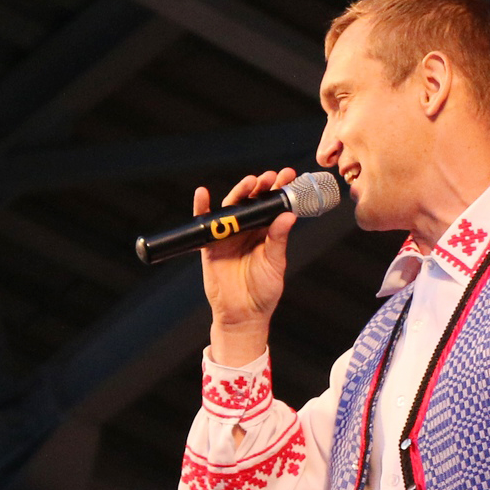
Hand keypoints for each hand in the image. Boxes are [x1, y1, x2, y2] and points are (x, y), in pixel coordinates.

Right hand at [198, 168, 297, 365]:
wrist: (242, 314)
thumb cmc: (263, 291)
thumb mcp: (275, 264)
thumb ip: (278, 240)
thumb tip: (288, 216)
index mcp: (267, 232)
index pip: (274, 205)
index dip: (280, 189)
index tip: (288, 175)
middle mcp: (248, 229)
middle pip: (253, 200)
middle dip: (261, 186)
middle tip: (269, 177)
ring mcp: (229, 234)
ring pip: (232, 206)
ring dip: (239, 192)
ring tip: (249, 183)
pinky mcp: (210, 243)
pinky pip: (204, 222)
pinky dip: (201, 207)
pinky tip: (202, 194)